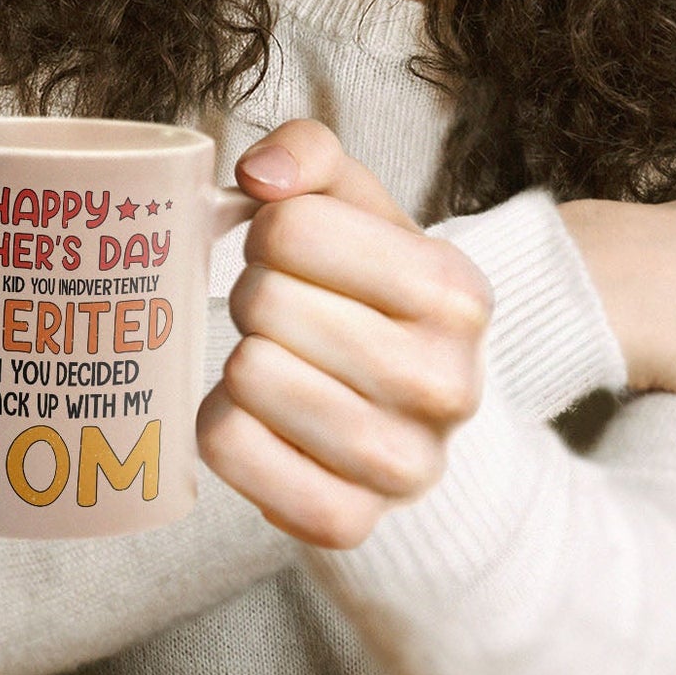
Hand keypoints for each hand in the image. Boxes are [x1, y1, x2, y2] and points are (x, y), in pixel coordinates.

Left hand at [197, 120, 491, 548]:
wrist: (408, 409)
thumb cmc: (365, 289)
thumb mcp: (354, 205)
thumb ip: (309, 152)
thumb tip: (259, 175)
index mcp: (455, 291)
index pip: (289, 228)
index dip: (268, 232)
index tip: (291, 254)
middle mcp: (447, 384)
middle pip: (262, 304)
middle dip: (253, 296)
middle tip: (281, 313)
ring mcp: (404, 466)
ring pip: (246, 377)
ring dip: (238, 359)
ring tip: (275, 361)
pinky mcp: (348, 522)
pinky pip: (228, 450)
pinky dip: (220, 425)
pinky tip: (258, 417)